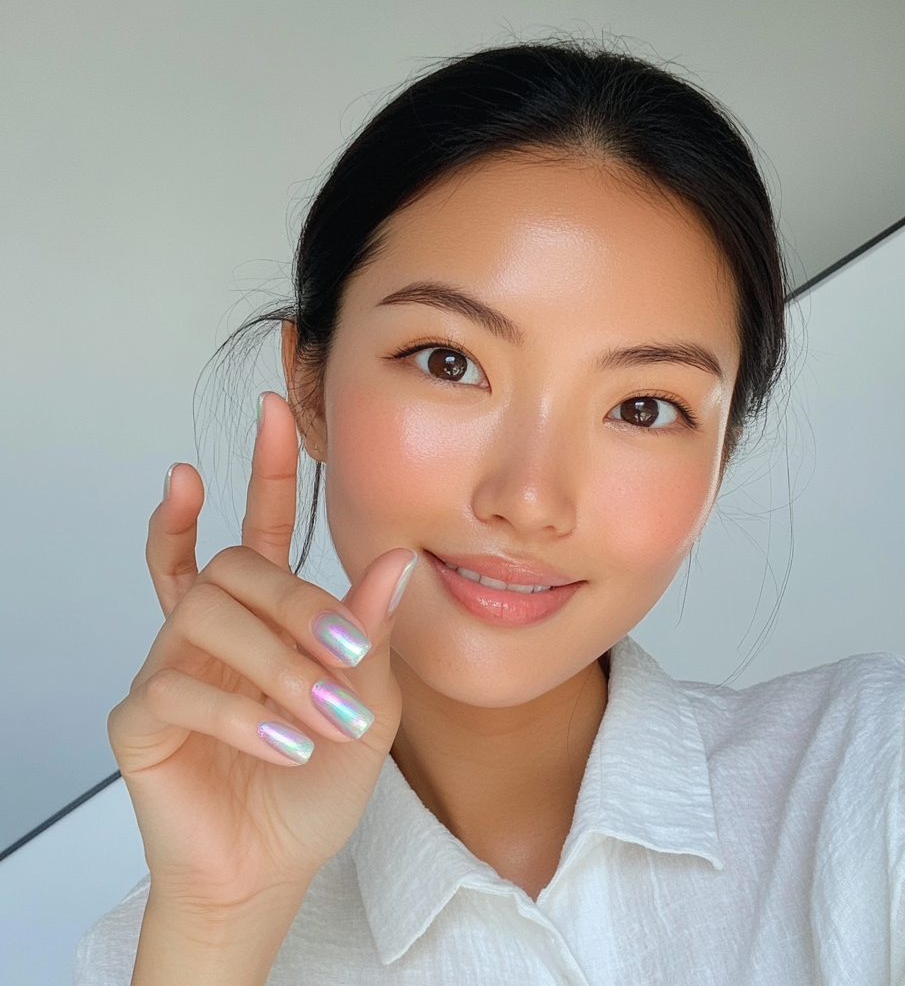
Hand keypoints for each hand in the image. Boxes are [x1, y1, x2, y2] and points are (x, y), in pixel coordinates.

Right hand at [109, 392, 411, 921]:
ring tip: (322, 715)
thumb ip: (370, 632)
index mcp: (267, 616)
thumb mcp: (367, 702)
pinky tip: (282, 741)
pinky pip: (175, 685)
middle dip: (297, 605)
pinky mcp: (140, 716)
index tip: (274, 409)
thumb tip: (393, 561)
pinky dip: (240, 713)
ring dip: (276, 665)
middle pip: (236, 566)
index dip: (268, 468)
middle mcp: (212, 626)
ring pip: (206, 614)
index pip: (261, 526)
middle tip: (347, 656)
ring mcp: (170, 664)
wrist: (274, 866)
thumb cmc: (317, 781)